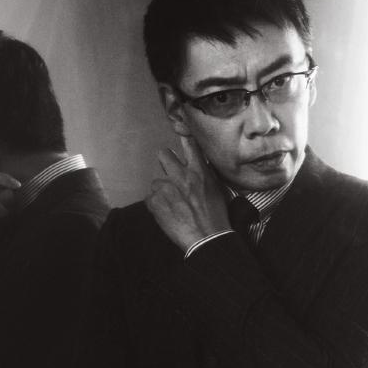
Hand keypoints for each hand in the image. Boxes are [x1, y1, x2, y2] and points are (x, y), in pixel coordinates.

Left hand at [145, 136, 229, 251]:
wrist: (206, 238)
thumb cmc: (216, 216)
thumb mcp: (217, 189)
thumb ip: (204, 174)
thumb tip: (197, 166)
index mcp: (199, 171)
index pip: (189, 144)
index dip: (183, 135)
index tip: (179, 129)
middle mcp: (181, 175)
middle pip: (163, 154)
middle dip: (165, 161)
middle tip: (169, 173)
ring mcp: (165, 187)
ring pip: (156, 181)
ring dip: (161, 190)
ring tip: (172, 205)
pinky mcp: (154, 201)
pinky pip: (150, 197)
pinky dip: (156, 205)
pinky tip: (167, 214)